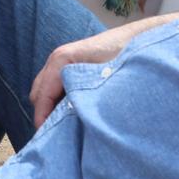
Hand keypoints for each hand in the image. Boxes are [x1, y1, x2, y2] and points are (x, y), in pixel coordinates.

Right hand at [29, 22, 155, 126]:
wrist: (139, 38)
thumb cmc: (124, 55)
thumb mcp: (105, 80)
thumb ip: (84, 99)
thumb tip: (72, 125)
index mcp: (61, 60)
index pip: (41, 95)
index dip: (42, 119)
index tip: (49, 140)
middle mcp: (57, 60)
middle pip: (38, 94)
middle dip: (45, 116)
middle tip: (58, 137)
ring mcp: (63, 62)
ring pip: (46, 91)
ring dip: (52, 109)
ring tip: (66, 128)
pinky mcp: (71, 66)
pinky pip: (56, 87)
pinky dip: (59, 102)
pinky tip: (75, 113)